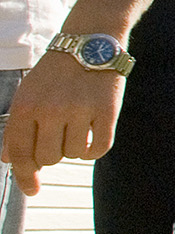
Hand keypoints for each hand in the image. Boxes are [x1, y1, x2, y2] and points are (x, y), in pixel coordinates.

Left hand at [2, 53, 123, 195]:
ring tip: (77, 127)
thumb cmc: (56, 73)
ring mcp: (80, 110)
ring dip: (74, 148)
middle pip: (48, 158)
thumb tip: (9, 160)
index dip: (24, 176)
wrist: (90, 42)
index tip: (32, 191)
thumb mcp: (28, 94)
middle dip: (52, 154)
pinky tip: (92, 135)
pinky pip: (99, 148)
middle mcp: (51, 109)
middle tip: (58, 137)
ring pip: (73, 154)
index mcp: (25, 106)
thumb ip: (16, 127)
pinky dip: (94, 149)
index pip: (19, 153)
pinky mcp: (106, 111)